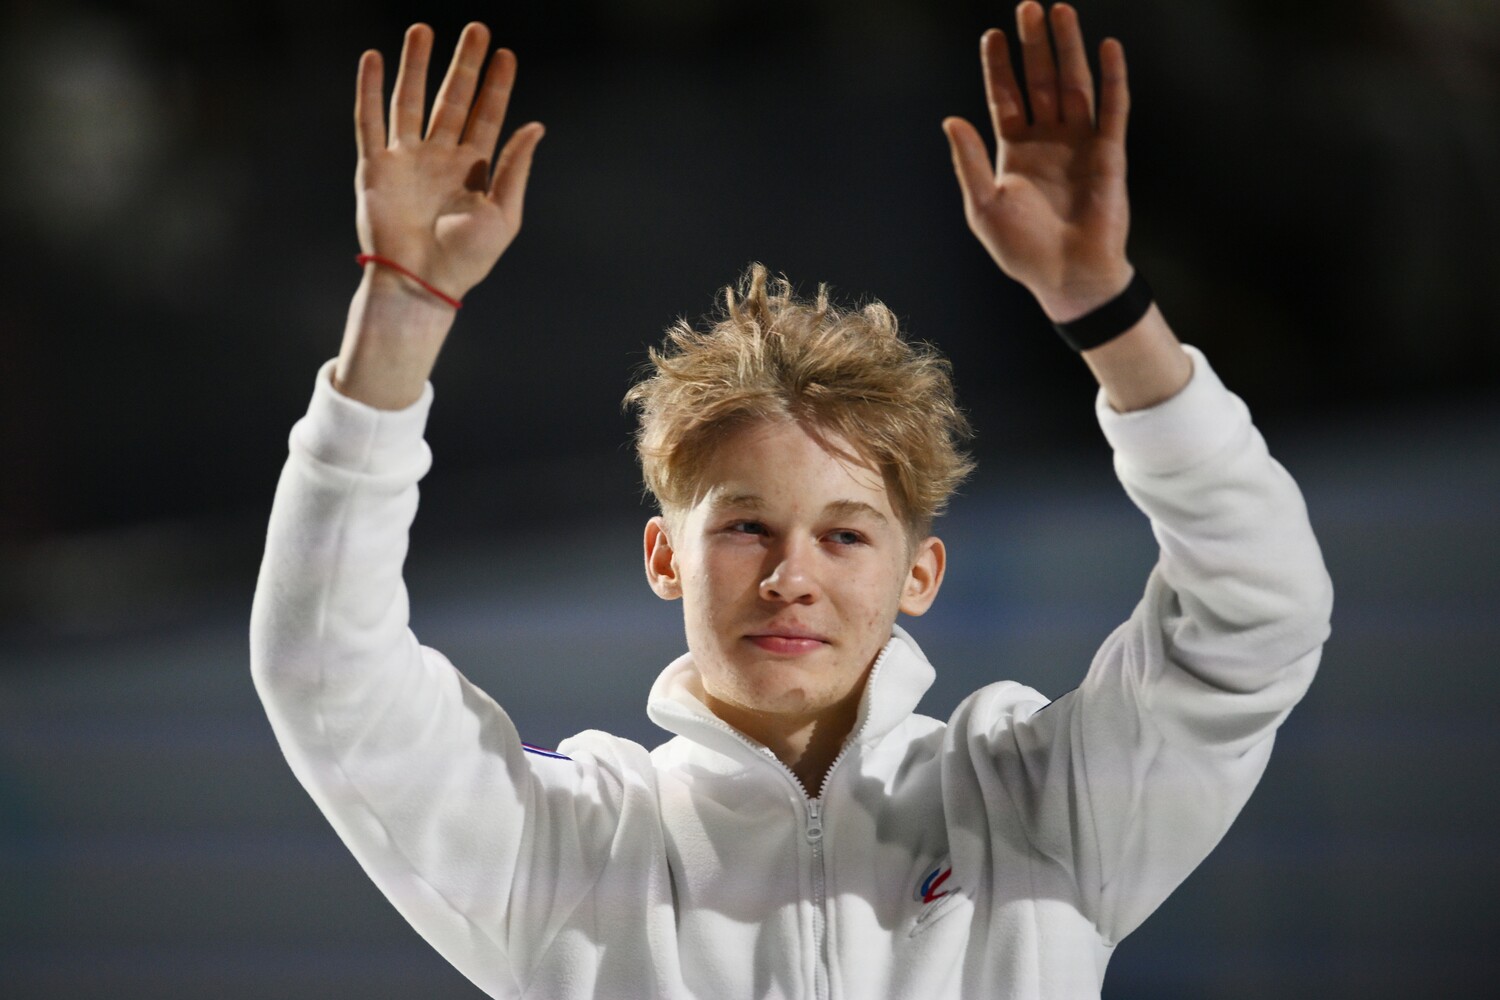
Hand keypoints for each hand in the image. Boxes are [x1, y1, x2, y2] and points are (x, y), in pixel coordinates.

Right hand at [354, 22, 543, 302]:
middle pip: (452, 99)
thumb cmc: (466, 259)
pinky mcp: (375, 168)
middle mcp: (439, 158)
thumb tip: (536, 126)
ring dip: (416, 66)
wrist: (422, 282)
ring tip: (423, 30)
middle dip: (463, 65)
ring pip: (410, 101)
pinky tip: (372, 59)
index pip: (486, 116)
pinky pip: (370, 121)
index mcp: (473, 169)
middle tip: (476, 29)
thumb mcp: (504, 214)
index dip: (496, 85)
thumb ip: (515, 168)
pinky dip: (368, 90)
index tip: (506, 54)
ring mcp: (406, 160)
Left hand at [943, 2, 1130, 321]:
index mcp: (1015, 153)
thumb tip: (950, 120)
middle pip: (1040, 82)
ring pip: (1074, 85)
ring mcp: (1080, 144)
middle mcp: (1048, 142)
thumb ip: (968, 162)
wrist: (1069, 276)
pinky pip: (1113, 109)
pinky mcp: (1109, 153)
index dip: (999, 67)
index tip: (992, 35)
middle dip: (1034, 46)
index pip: (1005, 98)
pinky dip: (1113, 78)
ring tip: (1060, 12)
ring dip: (1068, 49)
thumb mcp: (984, 205)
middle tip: (1028, 7)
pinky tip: (1108, 48)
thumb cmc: (1024, 249)